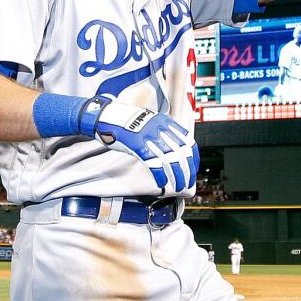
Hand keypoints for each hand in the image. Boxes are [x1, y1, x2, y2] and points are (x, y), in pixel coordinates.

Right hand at [78, 96, 198, 192]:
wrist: (106, 115)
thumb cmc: (126, 123)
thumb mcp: (149, 123)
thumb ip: (161, 133)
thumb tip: (171, 151)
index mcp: (165, 122)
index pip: (187, 141)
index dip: (193, 157)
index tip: (193, 169)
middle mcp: (160, 127)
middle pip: (181, 152)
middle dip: (187, 170)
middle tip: (187, 183)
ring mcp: (149, 135)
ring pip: (170, 159)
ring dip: (177, 175)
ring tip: (179, 186)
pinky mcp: (137, 143)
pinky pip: (153, 162)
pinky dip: (160, 174)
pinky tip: (162, 183)